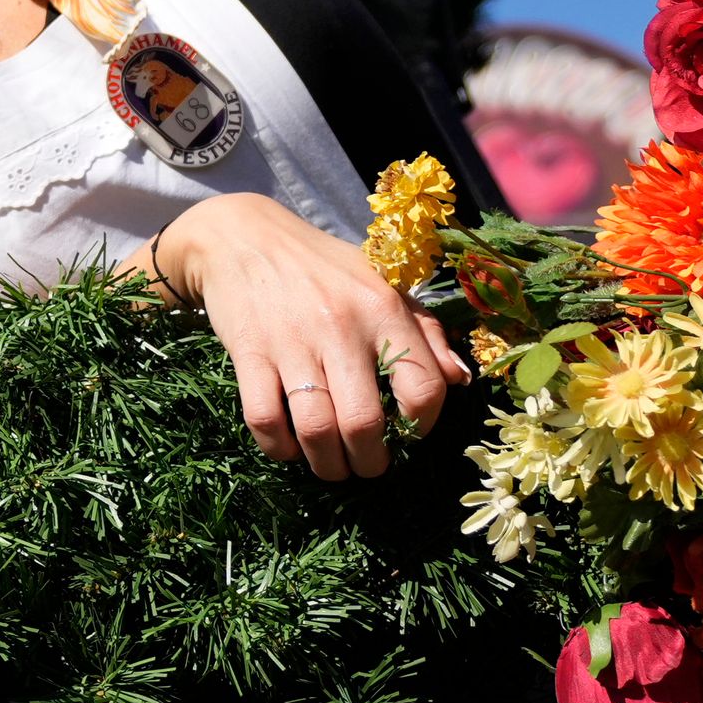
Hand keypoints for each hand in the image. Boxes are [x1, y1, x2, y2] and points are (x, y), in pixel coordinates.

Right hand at [151, 192, 466, 481]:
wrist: (242, 236)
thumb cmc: (321, 266)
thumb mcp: (380, 283)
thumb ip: (425, 330)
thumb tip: (460, 379)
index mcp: (382, 308)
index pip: (423, 388)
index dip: (421, 426)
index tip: (407, 434)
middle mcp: (341, 326)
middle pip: (365, 423)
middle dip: (370, 462)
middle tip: (367, 464)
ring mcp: (291, 341)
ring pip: (316, 429)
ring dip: (327, 464)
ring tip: (331, 465)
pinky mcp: (249, 351)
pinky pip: (264, 418)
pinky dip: (278, 447)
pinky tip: (287, 445)